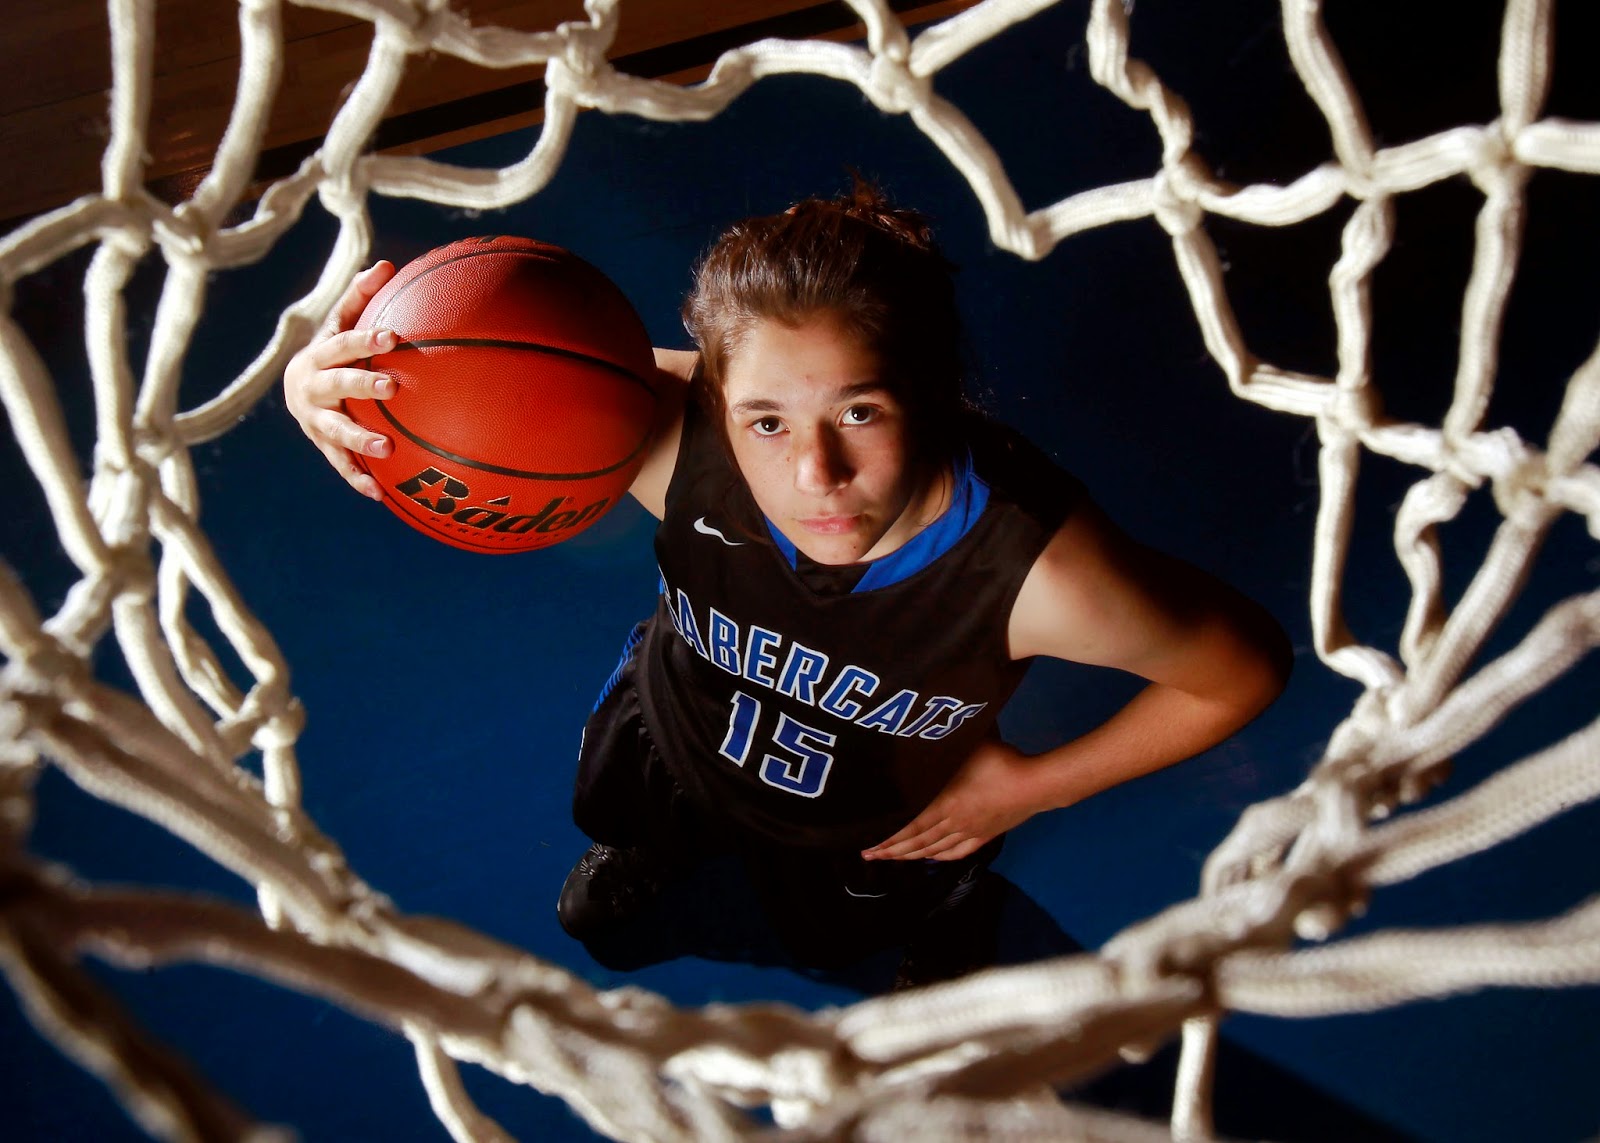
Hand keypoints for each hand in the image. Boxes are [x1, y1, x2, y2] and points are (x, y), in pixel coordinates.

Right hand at [282, 261, 398, 499]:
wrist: (296, 391)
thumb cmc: (332, 352)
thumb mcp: (340, 323)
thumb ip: (360, 297)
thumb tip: (386, 265)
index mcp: (319, 356)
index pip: (343, 344)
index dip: (365, 341)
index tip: (392, 337)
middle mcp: (313, 390)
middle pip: (337, 387)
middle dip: (363, 387)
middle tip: (393, 388)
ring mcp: (316, 422)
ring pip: (336, 432)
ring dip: (361, 440)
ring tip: (388, 448)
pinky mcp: (324, 448)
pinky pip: (341, 465)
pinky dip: (359, 479)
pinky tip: (381, 494)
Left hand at [862, 739, 1046, 861]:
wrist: (1036, 785)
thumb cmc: (1001, 762)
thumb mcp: (965, 750)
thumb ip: (940, 752)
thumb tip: (916, 745)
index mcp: (946, 804)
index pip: (909, 827)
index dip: (887, 838)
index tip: (868, 844)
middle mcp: (954, 823)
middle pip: (916, 842)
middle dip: (891, 851)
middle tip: (869, 855)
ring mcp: (970, 832)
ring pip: (933, 850)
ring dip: (910, 856)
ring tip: (892, 858)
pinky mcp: (984, 836)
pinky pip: (955, 851)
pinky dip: (938, 856)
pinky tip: (930, 858)